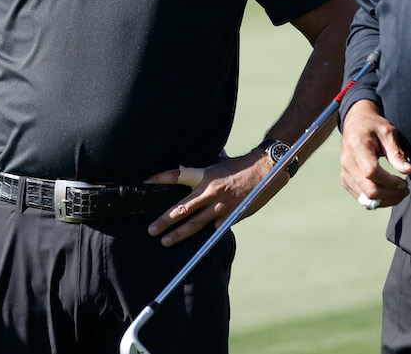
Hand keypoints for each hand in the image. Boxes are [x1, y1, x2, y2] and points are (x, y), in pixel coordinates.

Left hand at [143, 151, 285, 246]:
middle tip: (151, 230)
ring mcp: (220, 207)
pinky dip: (205, 237)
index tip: (145, 182)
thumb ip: (202, 169)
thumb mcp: (218, 162)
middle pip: (181, 209)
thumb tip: (182, 167)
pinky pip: (214, 229)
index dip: (160, 178)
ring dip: (178, 234)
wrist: (266, 169)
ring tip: (165, 241)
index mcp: (205, 176)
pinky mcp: (231, 216)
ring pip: (195, 224)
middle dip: (164, 221)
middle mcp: (209, 192)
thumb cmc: (240, 164)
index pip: (177, 175)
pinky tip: (194, 248)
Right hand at [339, 100, 410, 209]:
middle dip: (391, 194)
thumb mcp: (388, 133)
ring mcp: (345, 174)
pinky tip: (389, 193)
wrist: (355, 125)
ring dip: (386, 200)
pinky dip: (378, 201)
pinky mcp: (346, 181)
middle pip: (369, 190)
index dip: (390, 181)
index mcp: (357, 147)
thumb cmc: (373, 127)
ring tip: (400, 192)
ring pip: (366, 198)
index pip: (372, 172)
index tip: (404, 181)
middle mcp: (347, 163)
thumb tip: (409, 171)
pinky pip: (362, 199)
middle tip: (405, 189)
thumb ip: (397, 153)